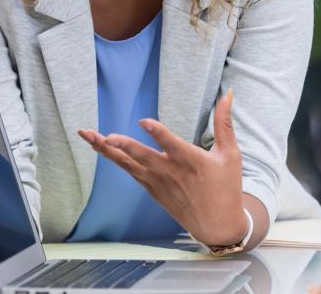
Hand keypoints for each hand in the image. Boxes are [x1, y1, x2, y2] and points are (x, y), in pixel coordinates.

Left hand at [78, 88, 246, 246]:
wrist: (217, 225)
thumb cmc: (226, 187)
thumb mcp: (230, 154)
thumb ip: (224, 123)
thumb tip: (226, 95)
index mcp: (192, 162)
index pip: (172, 145)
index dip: (158, 133)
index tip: (143, 121)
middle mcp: (171, 173)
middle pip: (142, 157)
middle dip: (122, 146)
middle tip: (104, 136)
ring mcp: (158, 183)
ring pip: (129, 165)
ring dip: (108, 151)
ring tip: (89, 137)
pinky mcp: (152, 190)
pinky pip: (131, 173)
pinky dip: (117, 161)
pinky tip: (103, 149)